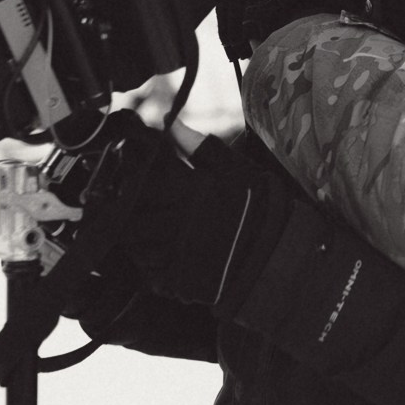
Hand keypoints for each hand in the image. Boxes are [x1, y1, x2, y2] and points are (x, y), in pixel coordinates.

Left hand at [101, 117, 290, 314]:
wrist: (278, 252)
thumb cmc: (257, 204)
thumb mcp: (233, 168)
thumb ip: (197, 146)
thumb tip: (169, 121)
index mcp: (188, 192)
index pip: (139, 186)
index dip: (128, 183)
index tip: (127, 181)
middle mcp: (177, 224)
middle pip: (130, 221)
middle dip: (127, 216)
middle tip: (131, 210)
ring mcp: (177, 257)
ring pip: (136, 250)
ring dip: (136, 241)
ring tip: (149, 233)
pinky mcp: (180, 283)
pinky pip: (149, 275)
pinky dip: (150, 266)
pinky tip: (164, 255)